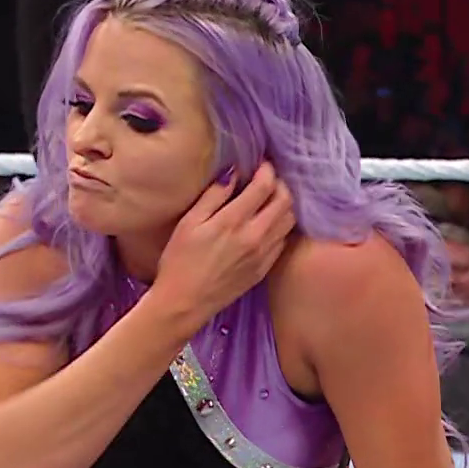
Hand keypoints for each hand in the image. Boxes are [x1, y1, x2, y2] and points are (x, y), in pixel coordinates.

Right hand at [153, 164, 295, 317]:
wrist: (185, 303)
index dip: (267, 170)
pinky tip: (267, 223)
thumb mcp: (189, 223)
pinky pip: (283, 241)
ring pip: (288, 221)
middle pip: (285, 201)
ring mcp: (263, 255)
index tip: (261, 164)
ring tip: (269, 200)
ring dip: (283, 205)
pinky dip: (280, 226)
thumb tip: (233, 173)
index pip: (265, 187)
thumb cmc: (180, 261)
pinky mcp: (264, 269)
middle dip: (279, 185)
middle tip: (267, 180)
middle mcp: (255, 237)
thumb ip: (214, 196)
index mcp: (233, 222)